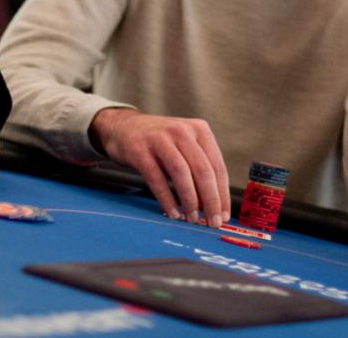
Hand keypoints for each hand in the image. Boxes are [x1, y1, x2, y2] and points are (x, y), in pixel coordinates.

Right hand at [89, 108, 229, 226]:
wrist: (123, 127)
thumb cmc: (159, 142)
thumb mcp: (184, 145)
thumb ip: (198, 169)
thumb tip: (211, 205)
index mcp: (199, 129)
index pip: (217, 166)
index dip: (223, 194)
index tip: (224, 214)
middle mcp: (182, 131)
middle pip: (203, 170)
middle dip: (211, 200)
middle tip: (212, 221)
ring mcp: (160, 139)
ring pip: (182, 173)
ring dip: (190, 200)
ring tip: (192, 218)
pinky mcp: (140, 150)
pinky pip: (157, 178)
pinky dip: (167, 198)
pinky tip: (172, 212)